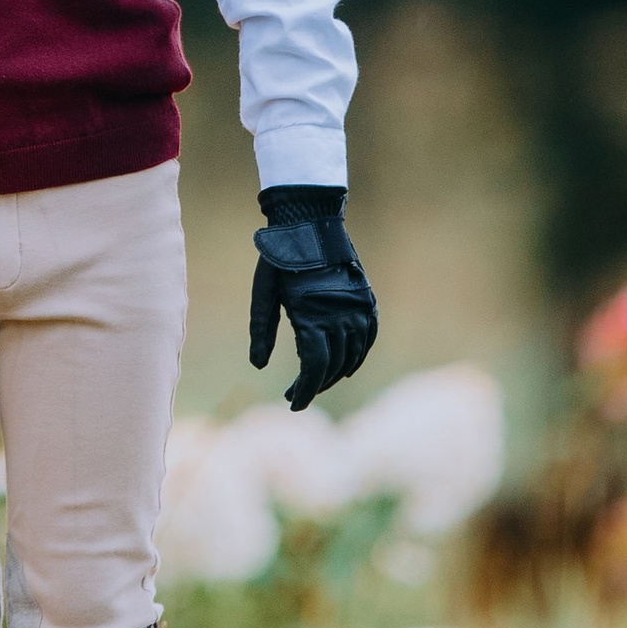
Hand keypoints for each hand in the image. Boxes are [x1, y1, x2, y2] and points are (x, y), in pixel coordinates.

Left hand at [248, 185, 377, 408]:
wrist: (310, 224)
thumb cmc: (280, 260)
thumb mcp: (263, 293)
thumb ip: (261, 330)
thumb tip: (258, 365)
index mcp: (312, 318)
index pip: (313, 369)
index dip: (304, 390)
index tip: (293, 403)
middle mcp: (340, 317)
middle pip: (333, 367)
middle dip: (315, 385)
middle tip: (297, 393)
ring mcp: (357, 309)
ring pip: (352, 356)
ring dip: (335, 373)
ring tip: (316, 380)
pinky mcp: (367, 301)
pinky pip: (368, 338)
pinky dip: (358, 355)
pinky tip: (346, 365)